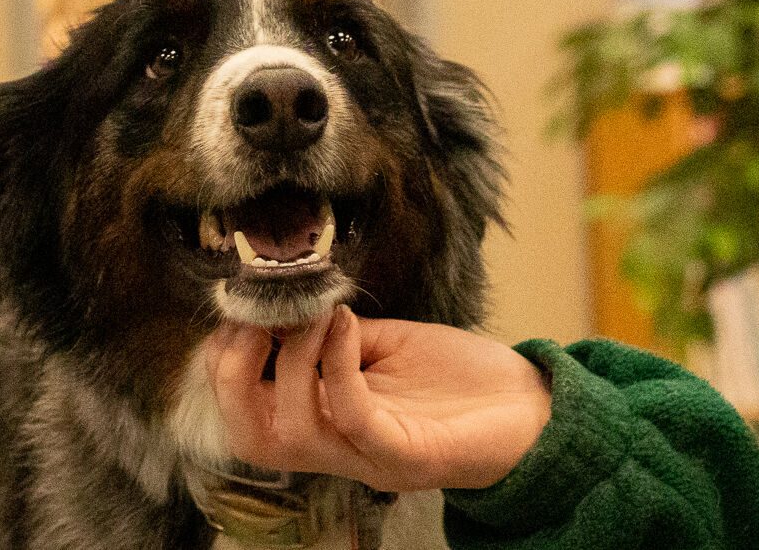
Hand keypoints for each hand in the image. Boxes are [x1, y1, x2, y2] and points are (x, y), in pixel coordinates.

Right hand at [205, 306, 551, 491]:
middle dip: (234, 376)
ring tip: (314, 316)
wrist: (536, 407)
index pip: (243, 414)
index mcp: (324, 424)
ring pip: (295, 431)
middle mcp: (337, 450)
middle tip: (254, 323)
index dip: (223, 363)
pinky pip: (354, 417)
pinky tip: (344, 323)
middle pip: (252, 439)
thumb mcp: (381, 344)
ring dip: (292, 361)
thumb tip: (286, 301)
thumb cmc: (461, 379)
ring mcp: (369, 458)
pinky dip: (338, 365)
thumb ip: (330, 334)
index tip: (238, 310)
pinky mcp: (407, 457)